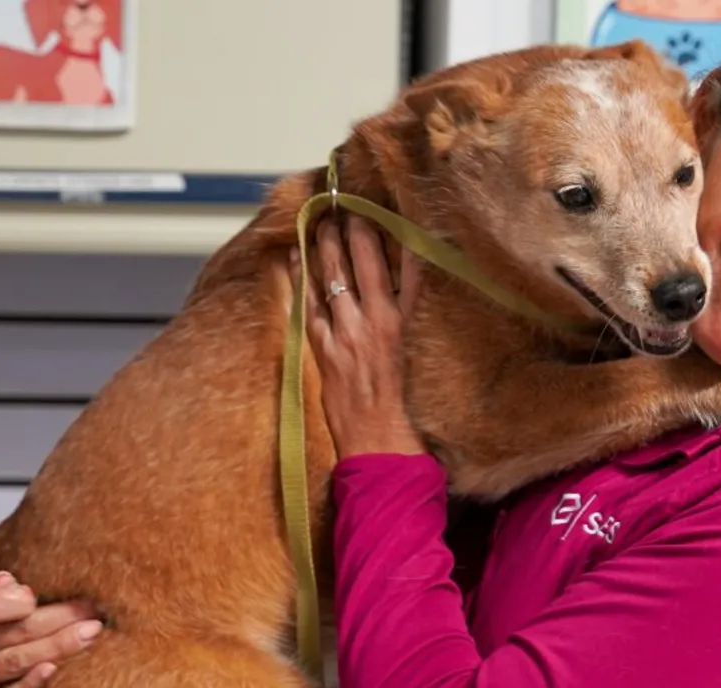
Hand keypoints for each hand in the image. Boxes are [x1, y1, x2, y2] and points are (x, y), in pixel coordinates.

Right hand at [0, 571, 101, 687]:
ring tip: (91, 634)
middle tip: (95, 611)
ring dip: (58, 648)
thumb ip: (2, 583)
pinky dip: (32, 686)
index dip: (18, 601)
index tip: (45, 595)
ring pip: (16, 662)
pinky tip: (56, 670)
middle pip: (15, 633)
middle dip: (60, 619)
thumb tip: (12, 585)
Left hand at [296, 213, 426, 459]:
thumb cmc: (409, 412)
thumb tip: (411, 295)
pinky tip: (296, 258)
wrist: (382, 447)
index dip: (400, 235)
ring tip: (321, 221)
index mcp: (410, 325)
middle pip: (366, 263)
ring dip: (326, 246)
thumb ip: (417, 326)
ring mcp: (347, 335)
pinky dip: (301, 279)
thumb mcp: (424, 362)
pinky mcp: (324, 350)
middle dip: (355, 230)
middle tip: (347, 207)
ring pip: (334, 278)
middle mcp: (378, 323)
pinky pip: (308, 304)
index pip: (409, 268)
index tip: (394, 210)